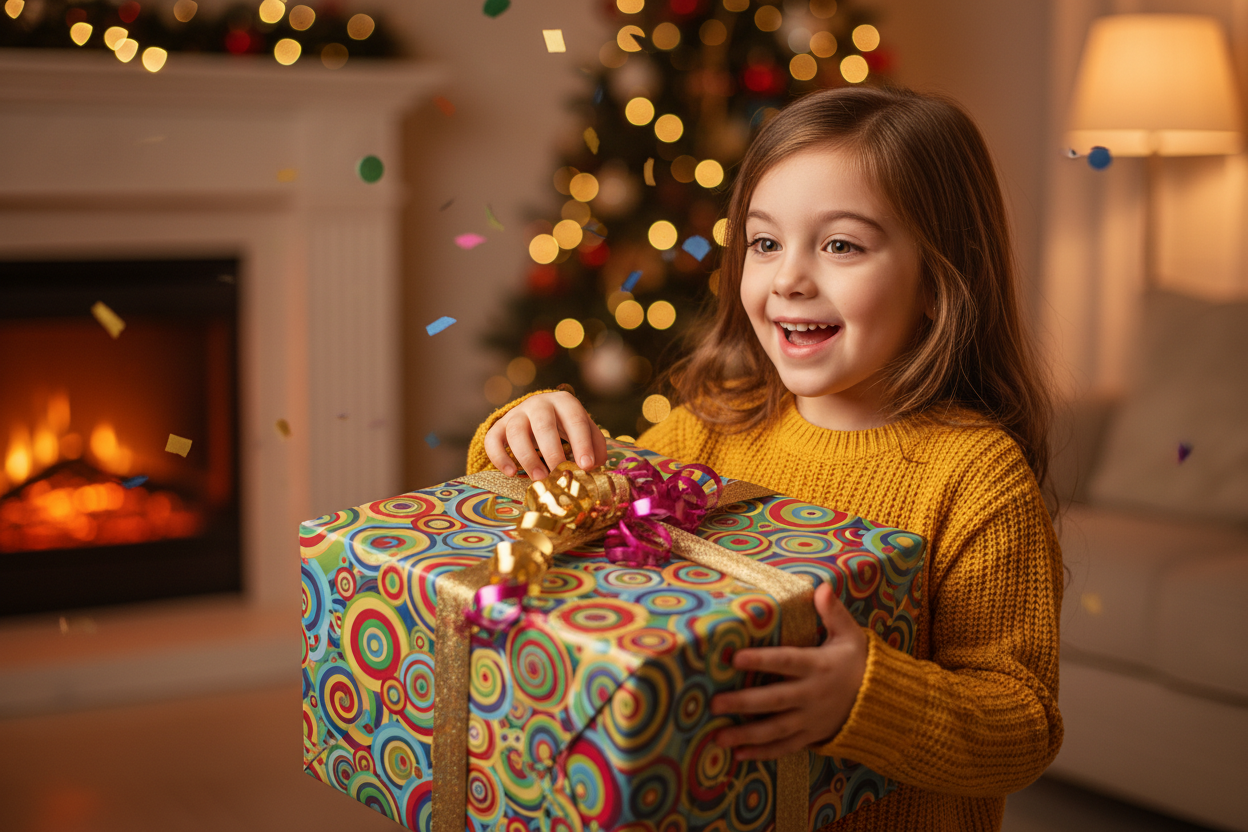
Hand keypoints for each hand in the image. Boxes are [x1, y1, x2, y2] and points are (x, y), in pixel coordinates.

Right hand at [483, 391, 607, 480]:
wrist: (537, 414)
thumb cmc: (565, 426)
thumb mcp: (584, 430)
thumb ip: (595, 446)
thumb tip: (593, 467)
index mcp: (564, 402)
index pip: (575, 420)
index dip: (582, 443)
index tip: (586, 466)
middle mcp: (539, 404)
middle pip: (543, 425)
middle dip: (552, 452)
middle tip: (559, 475)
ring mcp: (516, 414)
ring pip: (516, 432)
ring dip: (528, 457)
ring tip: (539, 478)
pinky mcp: (499, 426)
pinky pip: (492, 440)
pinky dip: (499, 457)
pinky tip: (511, 473)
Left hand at [710, 582, 867, 759]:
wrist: (881, 702)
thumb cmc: (857, 661)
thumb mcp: (850, 635)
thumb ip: (834, 612)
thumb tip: (823, 588)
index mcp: (818, 666)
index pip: (786, 662)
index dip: (762, 661)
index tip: (735, 658)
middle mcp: (811, 694)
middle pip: (774, 700)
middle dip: (743, 702)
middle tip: (714, 703)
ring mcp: (810, 719)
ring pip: (775, 729)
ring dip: (746, 735)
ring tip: (717, 738)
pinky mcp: (810, 735)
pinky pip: (784, 747)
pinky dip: (762, 753)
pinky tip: (738, 755)